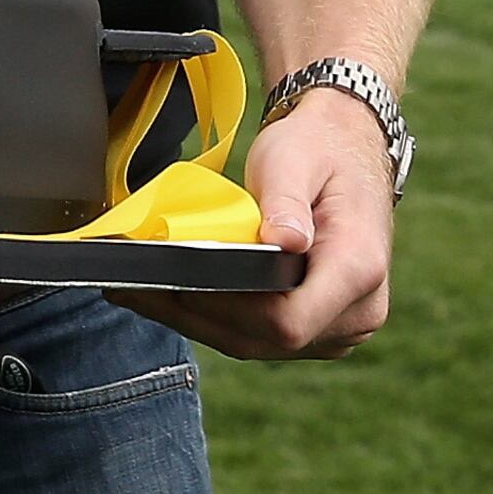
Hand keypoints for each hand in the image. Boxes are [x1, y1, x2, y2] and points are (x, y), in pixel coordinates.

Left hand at [113, 96, 395, 359]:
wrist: (346, 151)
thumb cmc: (318, 150)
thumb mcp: (295, 159)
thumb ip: (286, 200)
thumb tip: (284, 241)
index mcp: (358, 270)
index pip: (289, 320)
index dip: (227, 308)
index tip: (176, 281)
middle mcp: (357, 310)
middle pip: (266, 339)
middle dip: (195, 314)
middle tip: (133, 286)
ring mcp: (339, 326)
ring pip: (256, 343)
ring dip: (194, 320)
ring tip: (138, 291)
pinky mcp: (316, 327)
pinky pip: (259, 335)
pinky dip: (213, 317)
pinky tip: (172, 294)